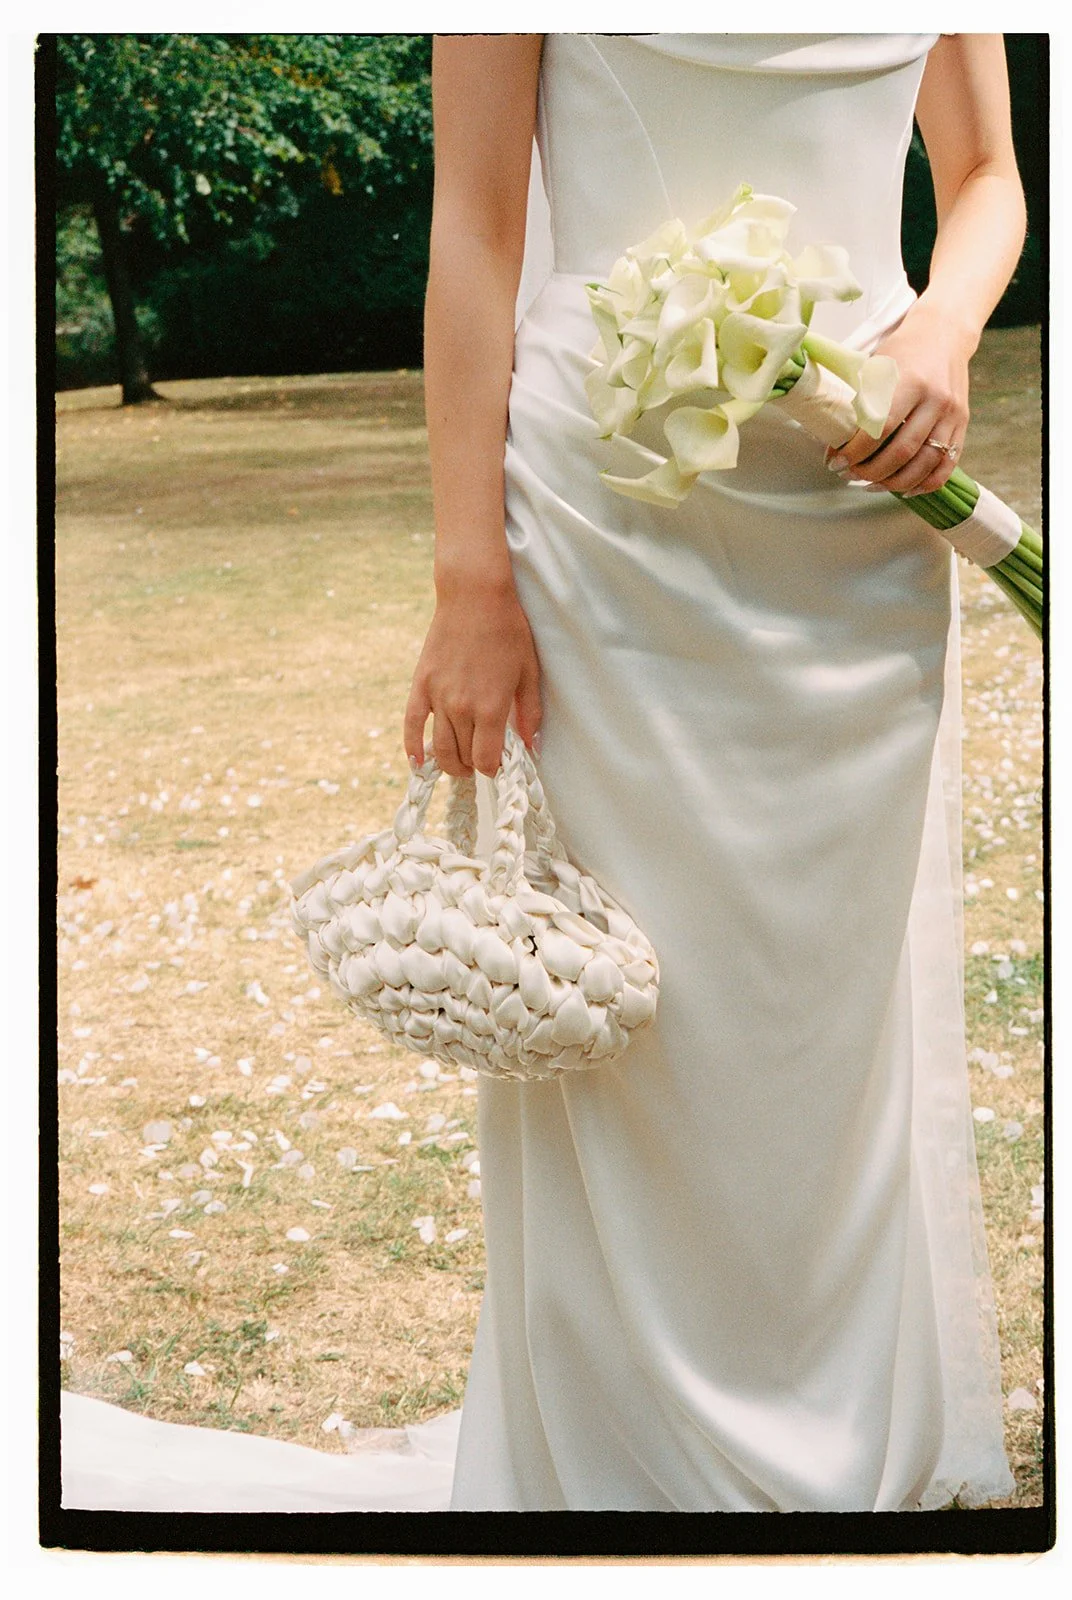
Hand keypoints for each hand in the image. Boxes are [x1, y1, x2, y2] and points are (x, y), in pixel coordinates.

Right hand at [403, 578, 542, 777]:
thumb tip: (531, 746)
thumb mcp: (528, 672)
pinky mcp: (422, 685)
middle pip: (462, 757)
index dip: (493, 769)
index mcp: (491, 707)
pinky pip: (412, 725)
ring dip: (450, 764)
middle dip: (473, 766)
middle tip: (481, 763)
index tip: (498, 766)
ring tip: (460, 765)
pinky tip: (418, 763)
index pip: (486, 760)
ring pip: (439, 748)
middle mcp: (462, 707)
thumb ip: (530, 713)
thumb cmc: (508, 631)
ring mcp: (438, 697)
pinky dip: (413, 748)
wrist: (475, 597)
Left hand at [824, 303, 972, 495]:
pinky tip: (905, 489)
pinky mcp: (962, 424)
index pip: (880, 428)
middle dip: (871, 471)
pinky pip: (946, 465)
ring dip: (894, 482)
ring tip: (871, 485)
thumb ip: (861, 403)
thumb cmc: (903, 351)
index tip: (836, 462)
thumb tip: (833, 442)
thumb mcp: (877, 367)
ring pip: (924, 463)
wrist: (944, 333)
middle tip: (850, 475)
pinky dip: (925, 483)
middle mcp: (936, 400)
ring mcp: (953, 414)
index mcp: (911, 382)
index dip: (855, 452)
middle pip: (902, 451)